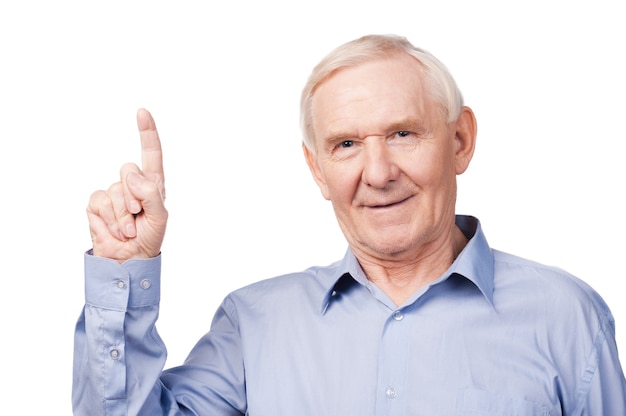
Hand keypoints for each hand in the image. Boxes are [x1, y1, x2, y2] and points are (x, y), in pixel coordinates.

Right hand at [87, 109, 167, 260]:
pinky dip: (110, 218)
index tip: (142, 112)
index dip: (147, 132)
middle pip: (128, 169)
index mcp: (152, 184)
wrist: (128, 258)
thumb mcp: (160, 218)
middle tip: (139, 216)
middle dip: (135, 196)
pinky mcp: (97, 203)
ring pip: (115, 189)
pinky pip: (100, 201)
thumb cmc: (149, 237)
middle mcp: (132, 184)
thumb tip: (133, 177)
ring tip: (129, 229)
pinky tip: (115, 229)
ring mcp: (113, 192)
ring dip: (124, 215)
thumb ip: (152, 195)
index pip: (151, 154)